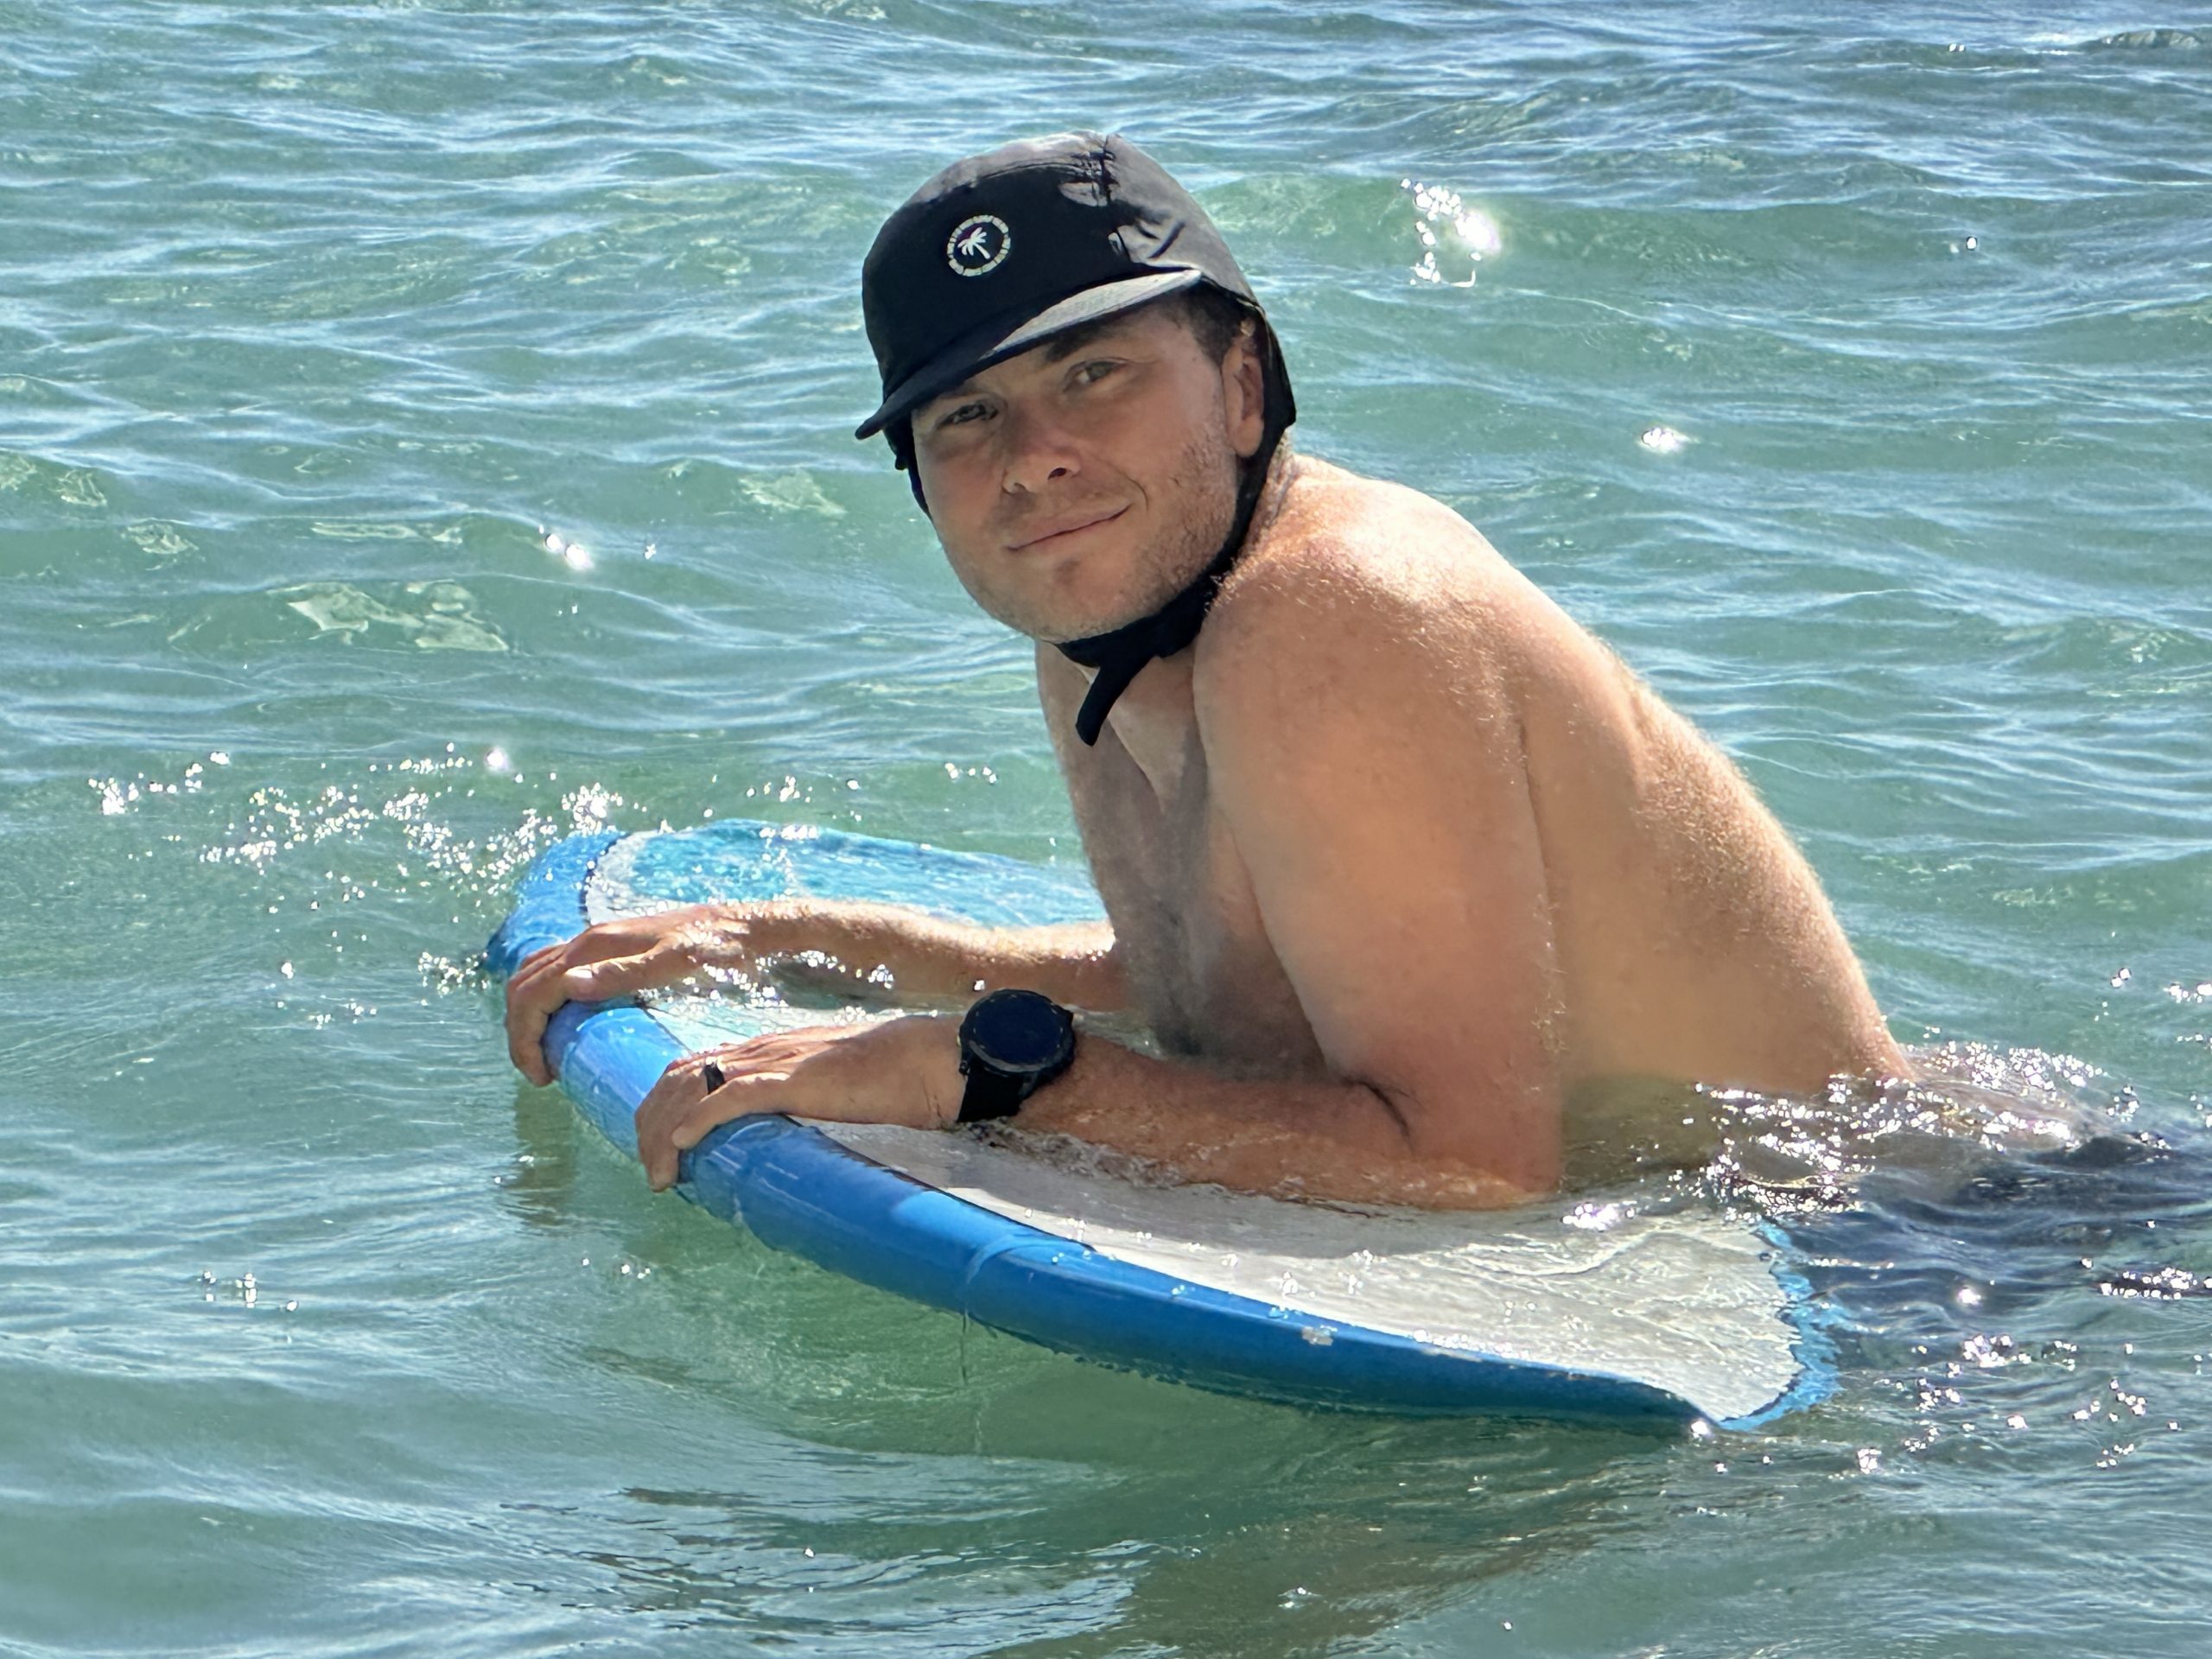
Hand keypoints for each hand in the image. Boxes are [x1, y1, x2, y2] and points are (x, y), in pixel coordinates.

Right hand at [505, 903, 779, 1085]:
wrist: (744, 927)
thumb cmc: (717, 950)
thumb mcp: (675, 964)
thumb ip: (624, 974)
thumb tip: (570, 986)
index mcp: (596, 946)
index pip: (533, 991)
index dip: (525, 1036)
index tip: (541, 1077)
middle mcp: (590, 939)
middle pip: (525, 982)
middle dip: (519, 1030)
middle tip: (539, 1074)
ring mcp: (599, 941)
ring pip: (537, 972)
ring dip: (529, 1013)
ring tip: (546, 1055)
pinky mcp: (612, 947)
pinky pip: (558, 969)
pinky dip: (545, 997)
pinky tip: (566, 1023)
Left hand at [633, 1015, 962, 1189]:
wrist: (928, 1057)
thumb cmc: (892, 1075)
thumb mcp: (827, 1087)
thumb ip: (796, 1102)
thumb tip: (775, 1136)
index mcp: (766, 1049)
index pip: (689, 1067)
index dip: (662, 1107)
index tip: (658, 1148)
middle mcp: (760, 1050)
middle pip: (676, 1078)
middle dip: (649, 1125)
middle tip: (653, 1171)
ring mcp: (775, 1061)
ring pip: (692, 1087)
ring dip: (664, 1134)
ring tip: (663, 1175)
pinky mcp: (794, 1079)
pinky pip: (730, 1096)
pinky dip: (698, 1120)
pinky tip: (685, 1145)